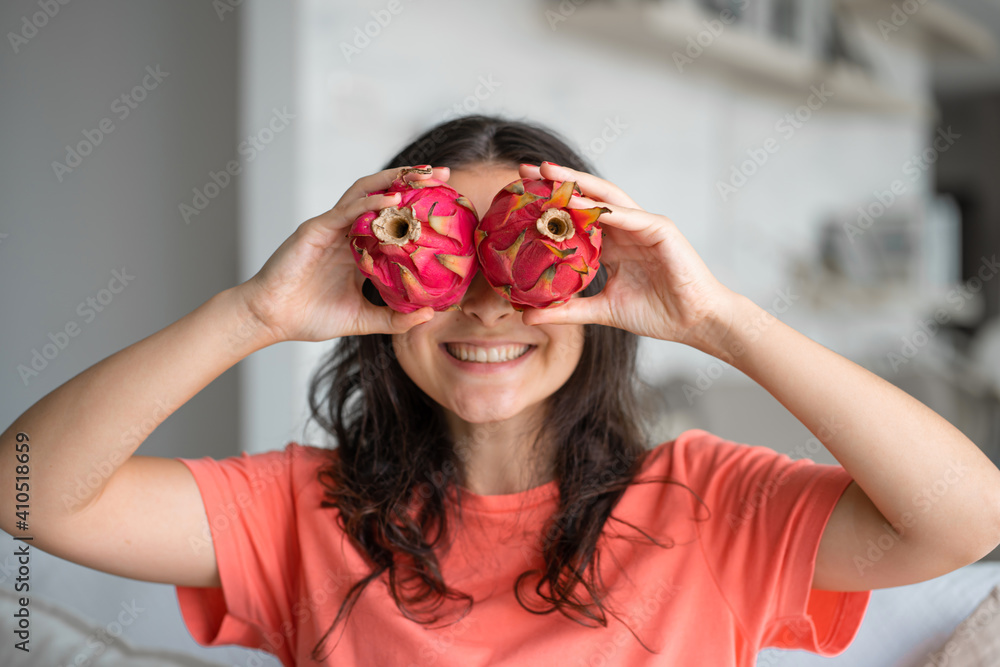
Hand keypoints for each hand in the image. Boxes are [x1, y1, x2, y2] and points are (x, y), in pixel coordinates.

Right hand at [235, 166, 443, 343]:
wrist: (270, 320)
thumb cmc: (309, 317)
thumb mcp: (362, 320)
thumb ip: (394, 318)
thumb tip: (430, 315)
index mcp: (358, 247)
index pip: (392, 217)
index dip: (418, 205)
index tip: (448, 200)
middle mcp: (346, 231)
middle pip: (383, 195)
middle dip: (413, 181)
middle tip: (444, 174)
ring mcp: (331, 227)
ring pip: (365, 192)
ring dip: (394, 181)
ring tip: (423, 176)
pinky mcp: (315, 230)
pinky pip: (346, 211)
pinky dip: (369, 202)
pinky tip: (392, 199)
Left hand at [518, 162, 738, 349]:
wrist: (694, 323)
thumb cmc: (656, 314)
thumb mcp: (602, 311)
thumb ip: (567, 310)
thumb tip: (527, 315)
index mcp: (613, 244)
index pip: (576, 217)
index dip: (550, 204)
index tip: (519, 195)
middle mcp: (626, 229)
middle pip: (587, 198)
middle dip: (558, 181)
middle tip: (526, 169)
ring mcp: (643, 225)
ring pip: (606, 198)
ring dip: (578, 183)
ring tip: (550, 172)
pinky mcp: (661, 229)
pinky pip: (628, 215)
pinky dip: (605, 208)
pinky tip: (581, 201)